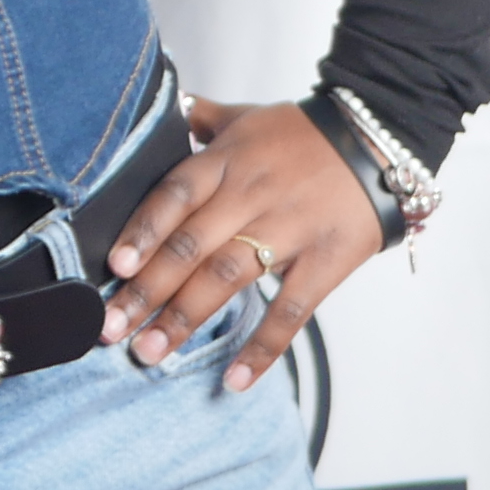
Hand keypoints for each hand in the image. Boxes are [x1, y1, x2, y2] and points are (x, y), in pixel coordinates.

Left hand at [101, 95, 382, 390]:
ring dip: (185, 318)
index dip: (143, 231)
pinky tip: (235, 379)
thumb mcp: (246, 117)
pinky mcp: (325, 261)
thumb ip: (201, 119)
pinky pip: (291, 309)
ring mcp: (289, 230)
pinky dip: (263, 346)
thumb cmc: (304, 133)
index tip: (115, 268)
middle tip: (110, 328)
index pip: (174, 196)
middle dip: (147, 291)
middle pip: (190, 246)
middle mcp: (250, 195)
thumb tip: (162, 111)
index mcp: (227, 161)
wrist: (379, 139)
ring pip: (228, 277)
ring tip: (150, 352)